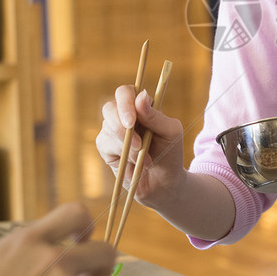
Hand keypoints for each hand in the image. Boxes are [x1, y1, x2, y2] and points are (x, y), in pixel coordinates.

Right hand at [96, 85, 186, 206]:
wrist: (164, 182)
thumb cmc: (170, 152)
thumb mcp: (170, 132)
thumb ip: (155, 116)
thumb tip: (141, 95)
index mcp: (140, 106)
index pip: (125, 93)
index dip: (125, 102)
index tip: (132, 121)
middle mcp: (123, 115)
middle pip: (109, 108)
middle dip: (121, 126)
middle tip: (138, 144)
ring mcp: (112, 131)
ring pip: (108, 129)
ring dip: (129, 147)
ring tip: (146, 159)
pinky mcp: (106, 148)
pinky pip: (106, 145)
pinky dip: (124, 155)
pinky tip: (136, 164)